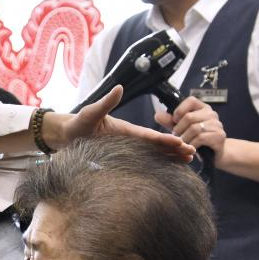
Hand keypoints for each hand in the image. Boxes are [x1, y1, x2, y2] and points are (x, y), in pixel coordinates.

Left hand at [43, 86, 195, 161]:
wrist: (66, 135)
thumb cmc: (77, 124)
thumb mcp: (90, 112)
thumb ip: (105, 103)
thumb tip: (118, 88)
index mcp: (126, 130)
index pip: (149, 135)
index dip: (165, 139)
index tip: (181, 143)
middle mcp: (129, 140)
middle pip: (156, 145)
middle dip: (174, 149)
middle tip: (193, 155)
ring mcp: (126, 149)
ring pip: (152, 154)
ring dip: (169, 158)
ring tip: (187, 163)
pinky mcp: (121, 158)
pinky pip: (141, 162)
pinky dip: (155, 166)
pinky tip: (166, 172)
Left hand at [154, 95, 225, 161]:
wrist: (215, 154)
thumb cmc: (197, 139)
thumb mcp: (181, 128)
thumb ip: (170, 121)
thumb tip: (157, 114)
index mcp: (202, 108)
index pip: (191, 100)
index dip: (179, 111)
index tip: (175, 121)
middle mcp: (211, 113)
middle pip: (189, 117)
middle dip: (179, 129)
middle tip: (177, 137)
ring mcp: (217, 124)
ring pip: (194, 128)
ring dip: (184, 138)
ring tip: (183, 143)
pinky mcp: (219, 136)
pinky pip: (200, 138)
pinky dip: (192, 144)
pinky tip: (191, 148)